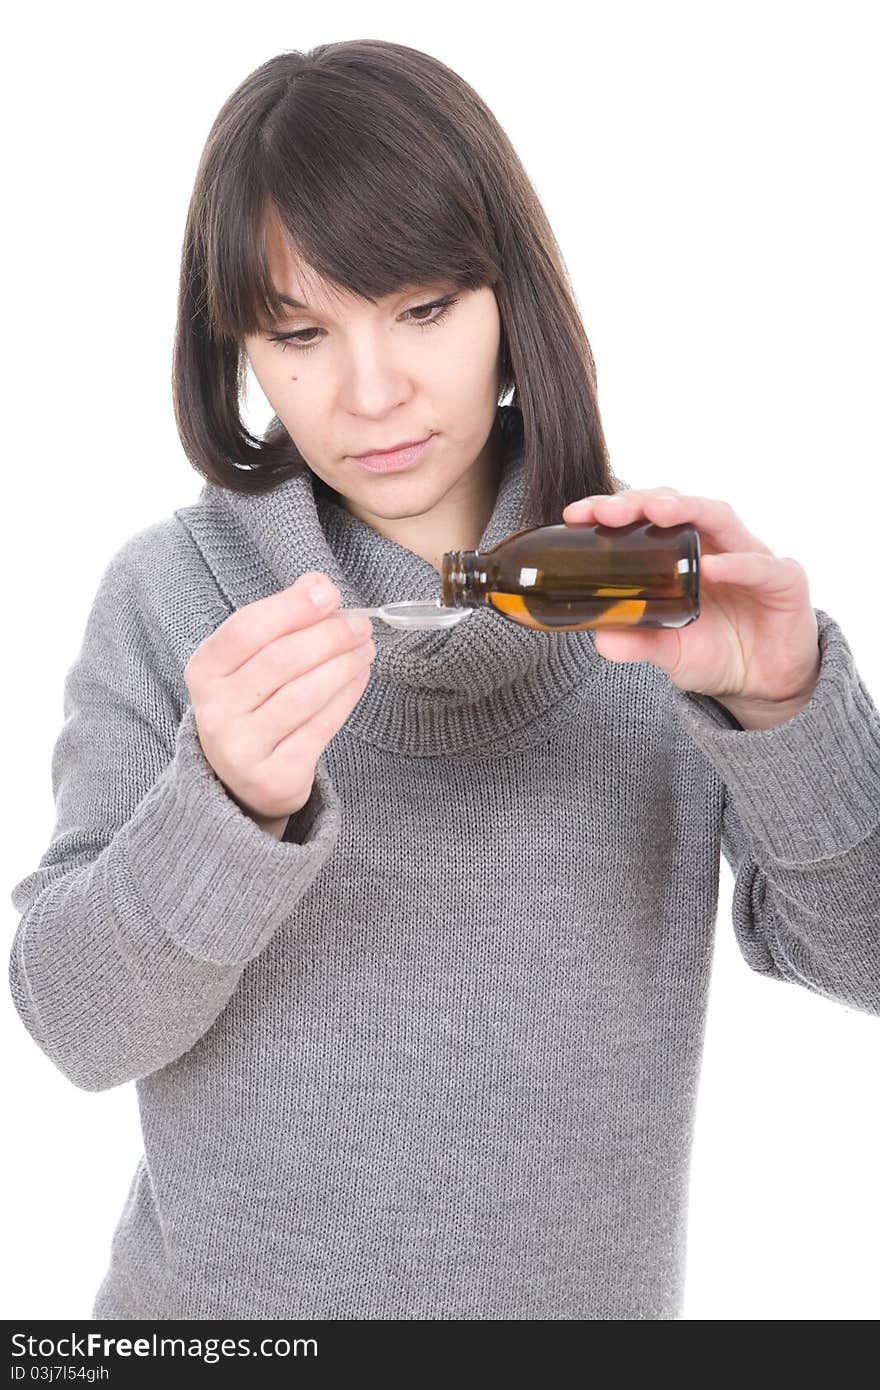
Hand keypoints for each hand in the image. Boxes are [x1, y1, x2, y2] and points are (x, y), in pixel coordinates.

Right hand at [184, 571, 375, 826]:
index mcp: (204, 672)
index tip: (328, 592)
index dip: (291, 608)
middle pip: (279, 661)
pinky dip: (346, 697)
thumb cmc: (252, 704)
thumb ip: (280, 621)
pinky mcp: (273, 775)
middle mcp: (215, 710)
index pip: (246, 630)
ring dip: (342, 666)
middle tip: (359, 624)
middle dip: (327, 636)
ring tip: (365, 648)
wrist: (241, 779)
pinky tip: (360, 676)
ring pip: (302, 696)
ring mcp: (242, 747)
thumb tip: (317, 584)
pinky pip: (319, 728)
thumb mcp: (251, 661)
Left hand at [561, 487, 820, 714]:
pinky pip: (761, 567)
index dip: (613, 509)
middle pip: (679, 506)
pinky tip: (712, 567)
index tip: (576, 515)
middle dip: (643, 502)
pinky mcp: (784, 582)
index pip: (646, 518)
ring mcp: (751, 557)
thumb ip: (638, 641)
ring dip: (688, 510)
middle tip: (609, 510)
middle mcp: (715, 544)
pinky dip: (738, 564)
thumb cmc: (715, 652)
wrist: (764, 684)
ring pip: (720, 517)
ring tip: (657, 513)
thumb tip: (600, 639)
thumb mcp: (668, 651)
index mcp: (682, 553)